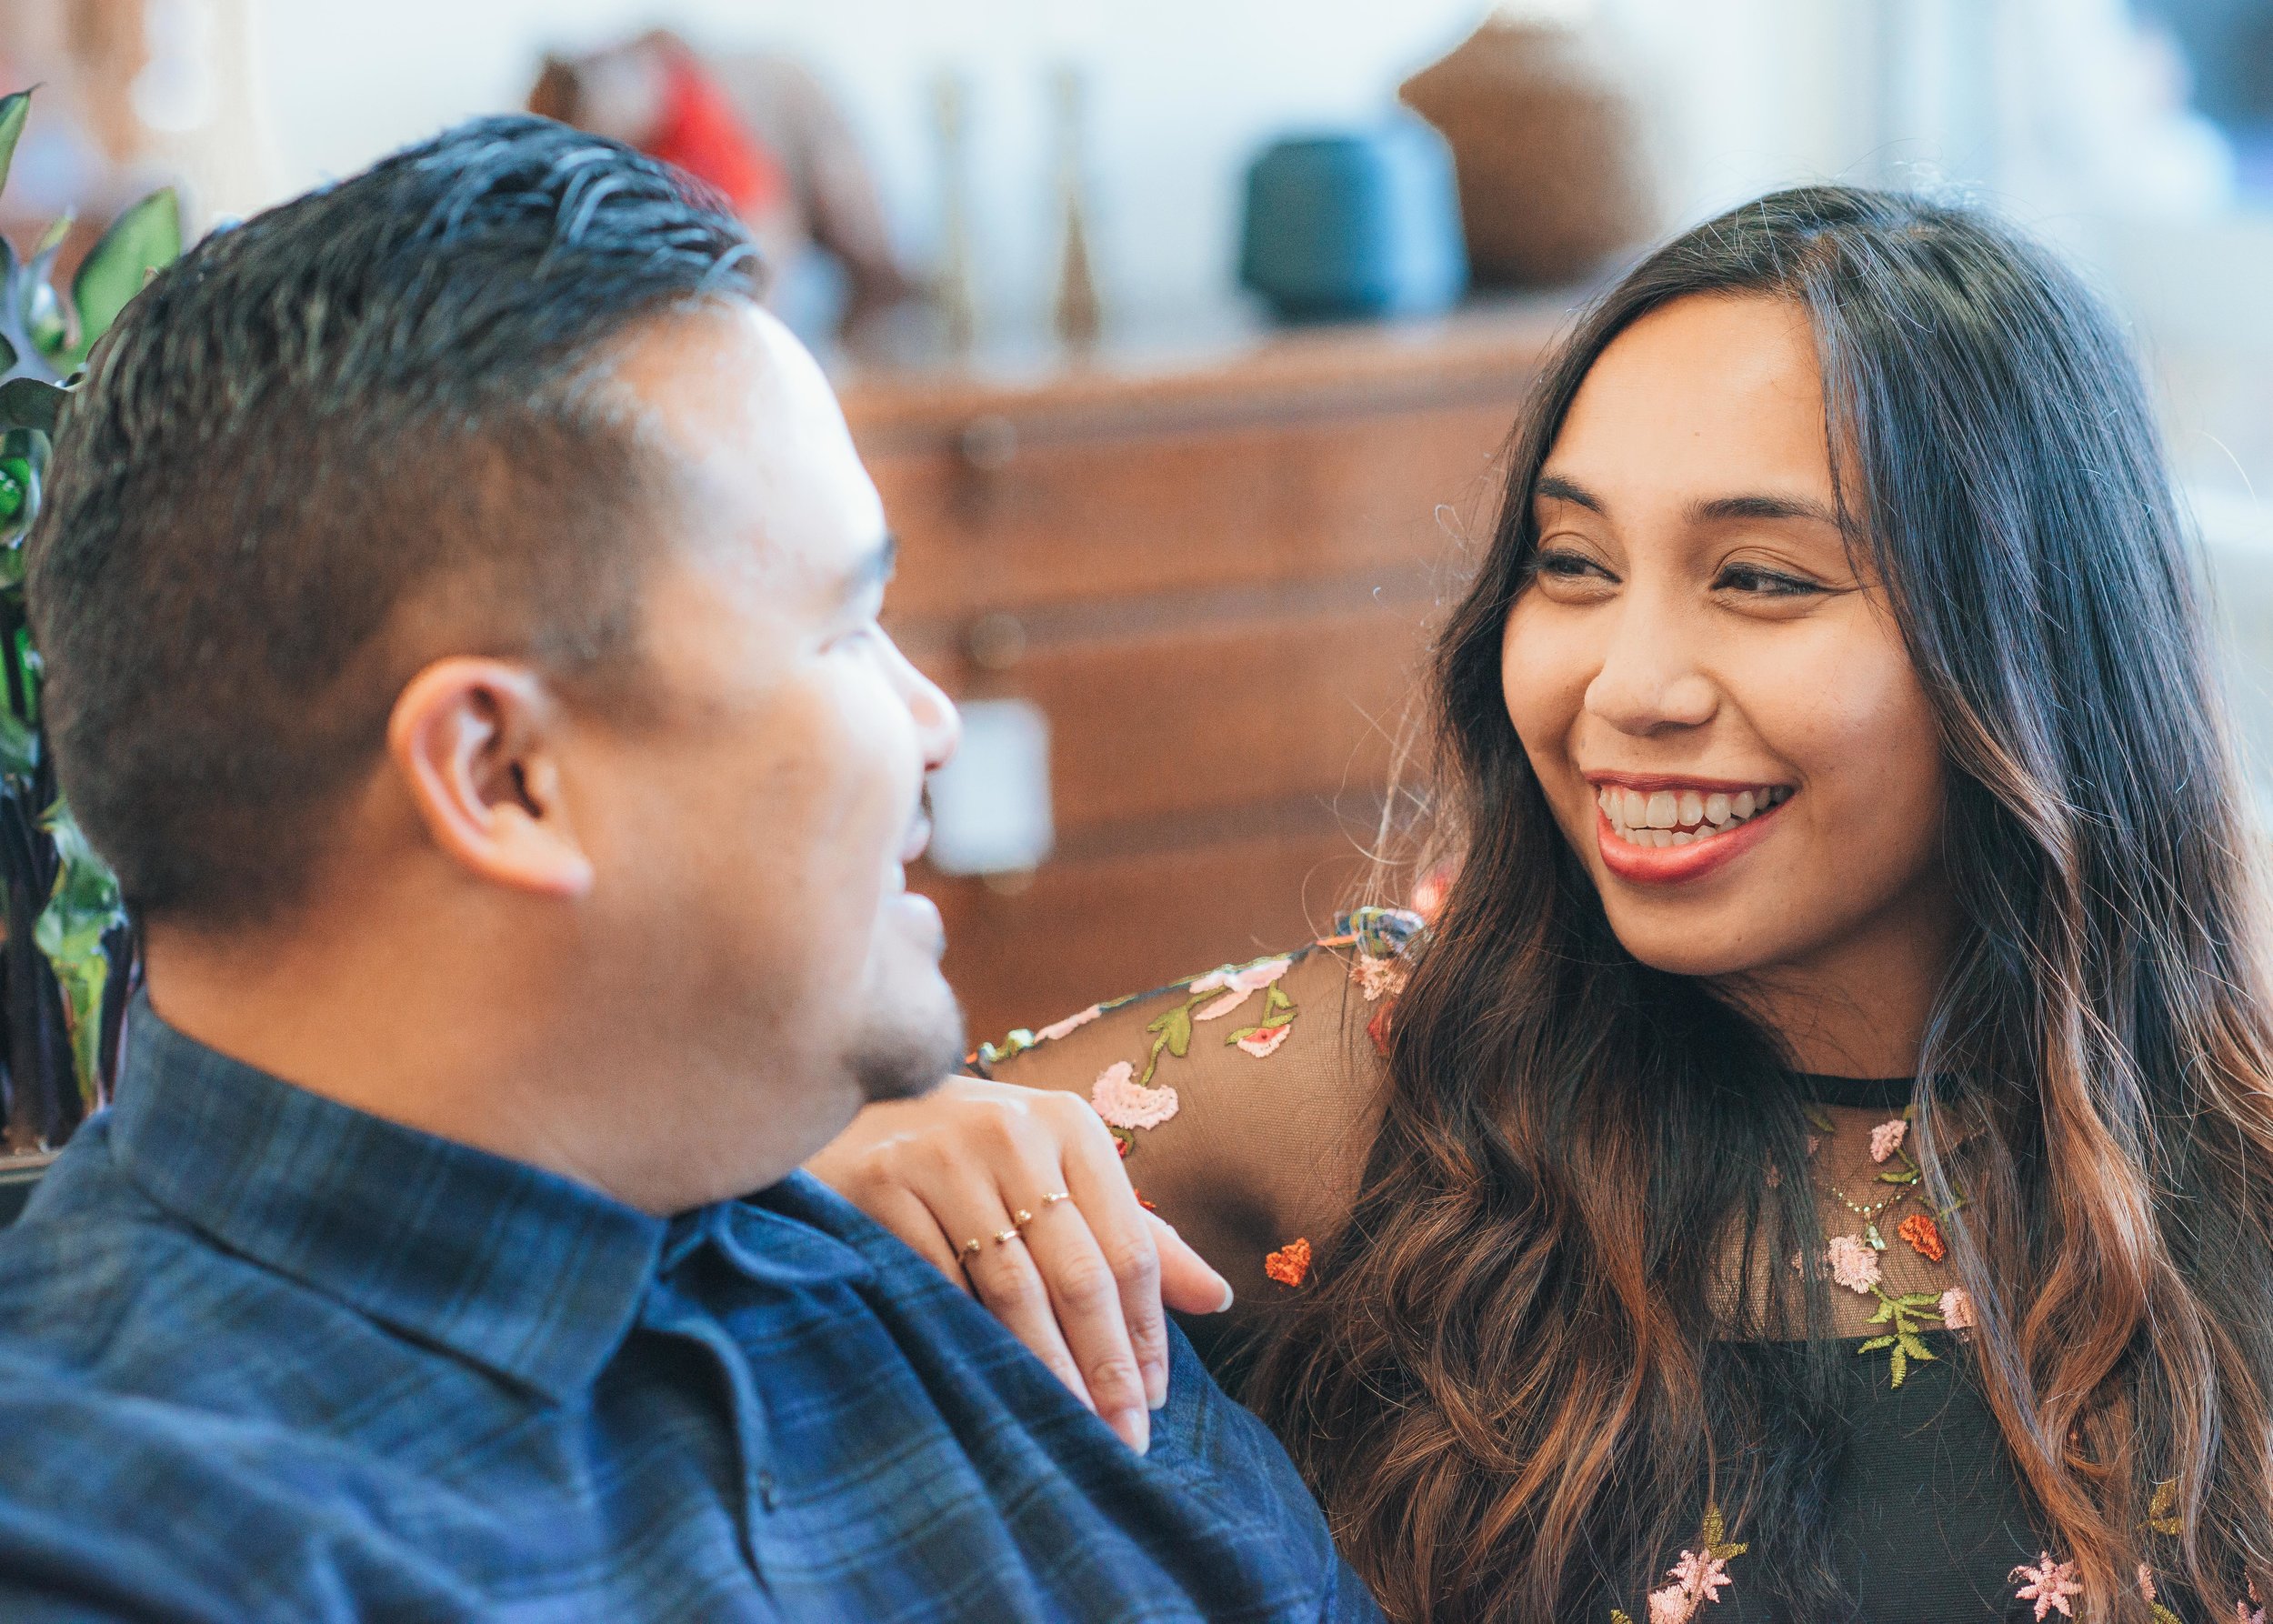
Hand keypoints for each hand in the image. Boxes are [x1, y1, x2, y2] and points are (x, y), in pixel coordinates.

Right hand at [807, 1077, 1233, 1453]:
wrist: (857, 1114)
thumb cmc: (977, 1154)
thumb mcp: (1060, 1173)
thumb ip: (1136, 1232)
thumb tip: (1217, 1298)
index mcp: (1071, 1125)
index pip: (1131, 1245)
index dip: (1147, 1330)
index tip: (1155, 1397)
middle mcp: (1015, 1131)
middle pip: (1081, 1273)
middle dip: (1108, 1365)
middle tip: (1124, 1437)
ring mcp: (945, 1155)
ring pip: (1015, 1289)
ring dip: (1048, 1370)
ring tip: (1071, 1429)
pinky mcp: (885, 1185)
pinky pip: (942, 1286)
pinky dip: (971, 1340)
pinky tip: (992, 1384)